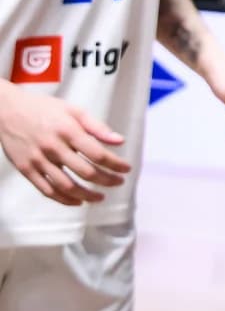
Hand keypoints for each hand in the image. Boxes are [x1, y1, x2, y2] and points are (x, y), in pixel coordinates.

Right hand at [0, 88, 129, 203]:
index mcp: (67, 131)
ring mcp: (38, 160)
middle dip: (106, 180)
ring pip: (66, 186)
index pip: (98, 154)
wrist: (6, 110)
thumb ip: (97, 127)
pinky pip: (46, 190)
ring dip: (87, 195)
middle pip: (85, 172)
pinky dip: (64, 199)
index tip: (126, 169)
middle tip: (118, 182)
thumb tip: (119, 141)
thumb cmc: (43, 108)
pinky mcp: (26, 169)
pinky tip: (77, 201)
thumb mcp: (73, 110)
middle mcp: (53, 147)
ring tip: (100, 197)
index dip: (115, 164)